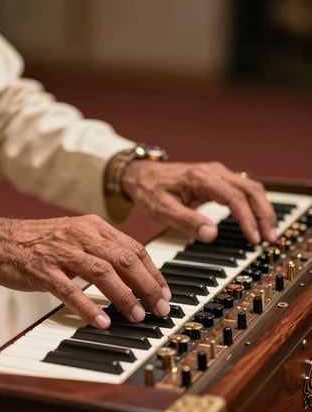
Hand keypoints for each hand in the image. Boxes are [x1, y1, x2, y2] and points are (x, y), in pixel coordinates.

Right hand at [0, 214, 170, 327]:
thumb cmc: (40, 241)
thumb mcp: (77, 236)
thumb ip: (103, 250)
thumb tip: (134, 274)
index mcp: (94, 227)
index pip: (134, 248)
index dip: (154, 272)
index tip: (165, 293)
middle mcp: (81, 235)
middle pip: (124, 259)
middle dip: (147, 286)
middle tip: (161, 308)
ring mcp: (62, 252)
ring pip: (102, 272)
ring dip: (124, 296)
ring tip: (137, 316)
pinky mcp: (43, 269)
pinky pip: (70, 290)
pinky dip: (88, 306)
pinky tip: (102, 321)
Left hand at [122, 160, 277, 243]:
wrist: (141, 175)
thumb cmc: (150, 191)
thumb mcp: (162, 210)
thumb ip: (187, 222)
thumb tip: (211, 235)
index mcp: (201, 178)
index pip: (234, 198)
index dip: (248, 219)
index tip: (254, 238)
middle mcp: (213, 172)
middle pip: (251, 190)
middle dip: (264, 214)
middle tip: (270, 238)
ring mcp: (217, 174)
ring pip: (251, 188)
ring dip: (263, 210)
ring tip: (268, 233)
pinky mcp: (218, 179)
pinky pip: (244, 190)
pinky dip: (254, 205)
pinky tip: (257, 220)